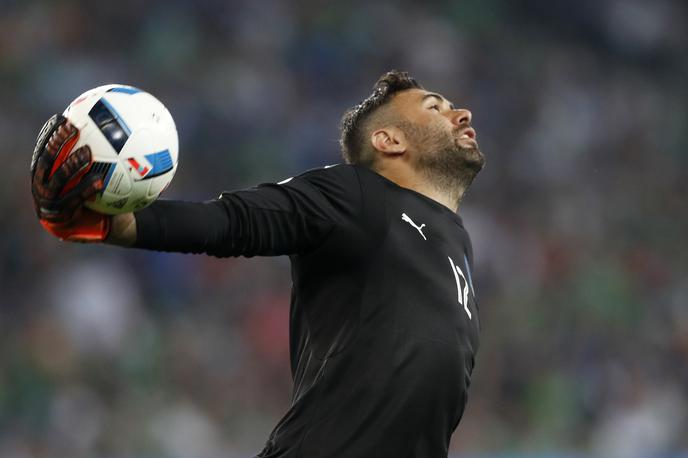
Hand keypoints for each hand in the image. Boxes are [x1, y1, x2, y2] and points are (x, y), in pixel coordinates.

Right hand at [30, 114, 109, 241]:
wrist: (109, 225)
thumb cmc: (106, 195)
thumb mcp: (105, 173)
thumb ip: (103, 154)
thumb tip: (118, 126)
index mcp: (48, 174)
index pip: (45, 148)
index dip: (51, 133)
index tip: (64, 118)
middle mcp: (43, 187)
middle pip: (47, 161)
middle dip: (57, 144)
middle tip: (74, 130)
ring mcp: (49, 204)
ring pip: (58, 182)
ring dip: (71, 166)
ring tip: (87, 153)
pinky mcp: (60, 219)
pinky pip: (74, 201)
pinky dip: (86, 189)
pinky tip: (99, 181)